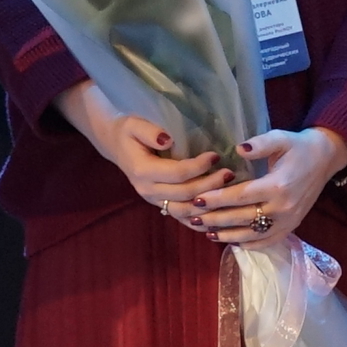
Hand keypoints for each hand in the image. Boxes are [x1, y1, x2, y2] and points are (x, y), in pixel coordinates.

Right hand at [60, 80, 229, 212]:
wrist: (117, 146)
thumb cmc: (129, 132)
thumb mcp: (134, 125)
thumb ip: (150, 132)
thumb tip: (167, 140)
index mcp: (143, 171)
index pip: (176, 173)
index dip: (198, 167)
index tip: (216, 155)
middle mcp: (148, 191)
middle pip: (185, 194)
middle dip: (209, 185)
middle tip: (229, 173)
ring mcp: (155, 201)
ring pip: (185, 211)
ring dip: (208, 205)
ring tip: (228, 192)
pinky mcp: (161, 205)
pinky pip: (182, 218)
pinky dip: (199, 221)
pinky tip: (217, 219)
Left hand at [191, 129, 346, 250]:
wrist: (326, 158)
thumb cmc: (299, 146)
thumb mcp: (281, 138)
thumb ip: (260, 143)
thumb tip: (239, 149)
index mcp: (278, 186)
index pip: (240, 196)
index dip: (217, 199)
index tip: (197, 199)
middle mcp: (282, 208)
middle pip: (242, 218)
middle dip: (215, 219)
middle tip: (193, 218)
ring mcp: (288, 221)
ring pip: (252, 234)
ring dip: (227, 235)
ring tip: (206, 232)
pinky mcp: (292, 227)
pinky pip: (267, 241)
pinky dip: (248, 244)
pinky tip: (232, 241)